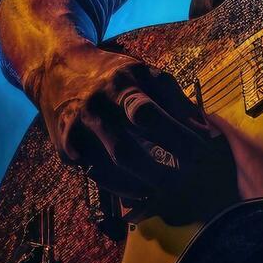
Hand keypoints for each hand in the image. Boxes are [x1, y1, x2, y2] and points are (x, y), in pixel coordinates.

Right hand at [27, 45, 226, 204]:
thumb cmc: (114, 75)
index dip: (178, 138)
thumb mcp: (143, 73)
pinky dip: (122, 187)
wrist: (56, 70)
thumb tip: (206, 131)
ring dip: (142, 185)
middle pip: (125, 151)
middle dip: (159, 173)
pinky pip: (97, 176)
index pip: (150, 116)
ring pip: (107, 172)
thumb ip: (175, 99)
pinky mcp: (65, 149)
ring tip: (168, 192)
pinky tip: (142, 192)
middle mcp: (95, 108)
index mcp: (121, 83)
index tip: (203, 154)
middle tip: (186, 183)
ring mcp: (77, 131)